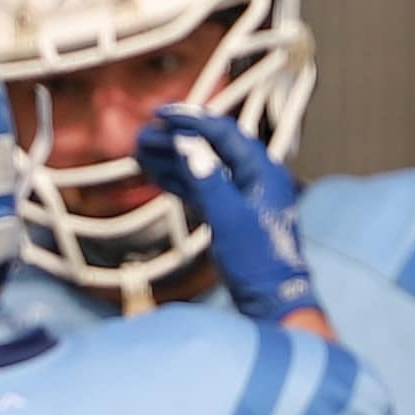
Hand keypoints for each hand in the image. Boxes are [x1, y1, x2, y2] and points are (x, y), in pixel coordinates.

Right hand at [132, 110, 319, 325]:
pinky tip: (158, 175)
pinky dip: (180, 181)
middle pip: (210, 147)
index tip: (161, 115)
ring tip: (142, 152)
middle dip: (175, 140)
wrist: (272, 298)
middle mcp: (254, 178)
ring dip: (174, 159)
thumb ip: (208, 180)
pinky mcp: (231, 214)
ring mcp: (243, 196)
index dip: (190, 121)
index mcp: (262, 171)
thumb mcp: (229, 217)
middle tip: (144, 136)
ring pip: (203, 167)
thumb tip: (189, 146)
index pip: (223, 133)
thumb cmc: (259, 261)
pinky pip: (202, 188)